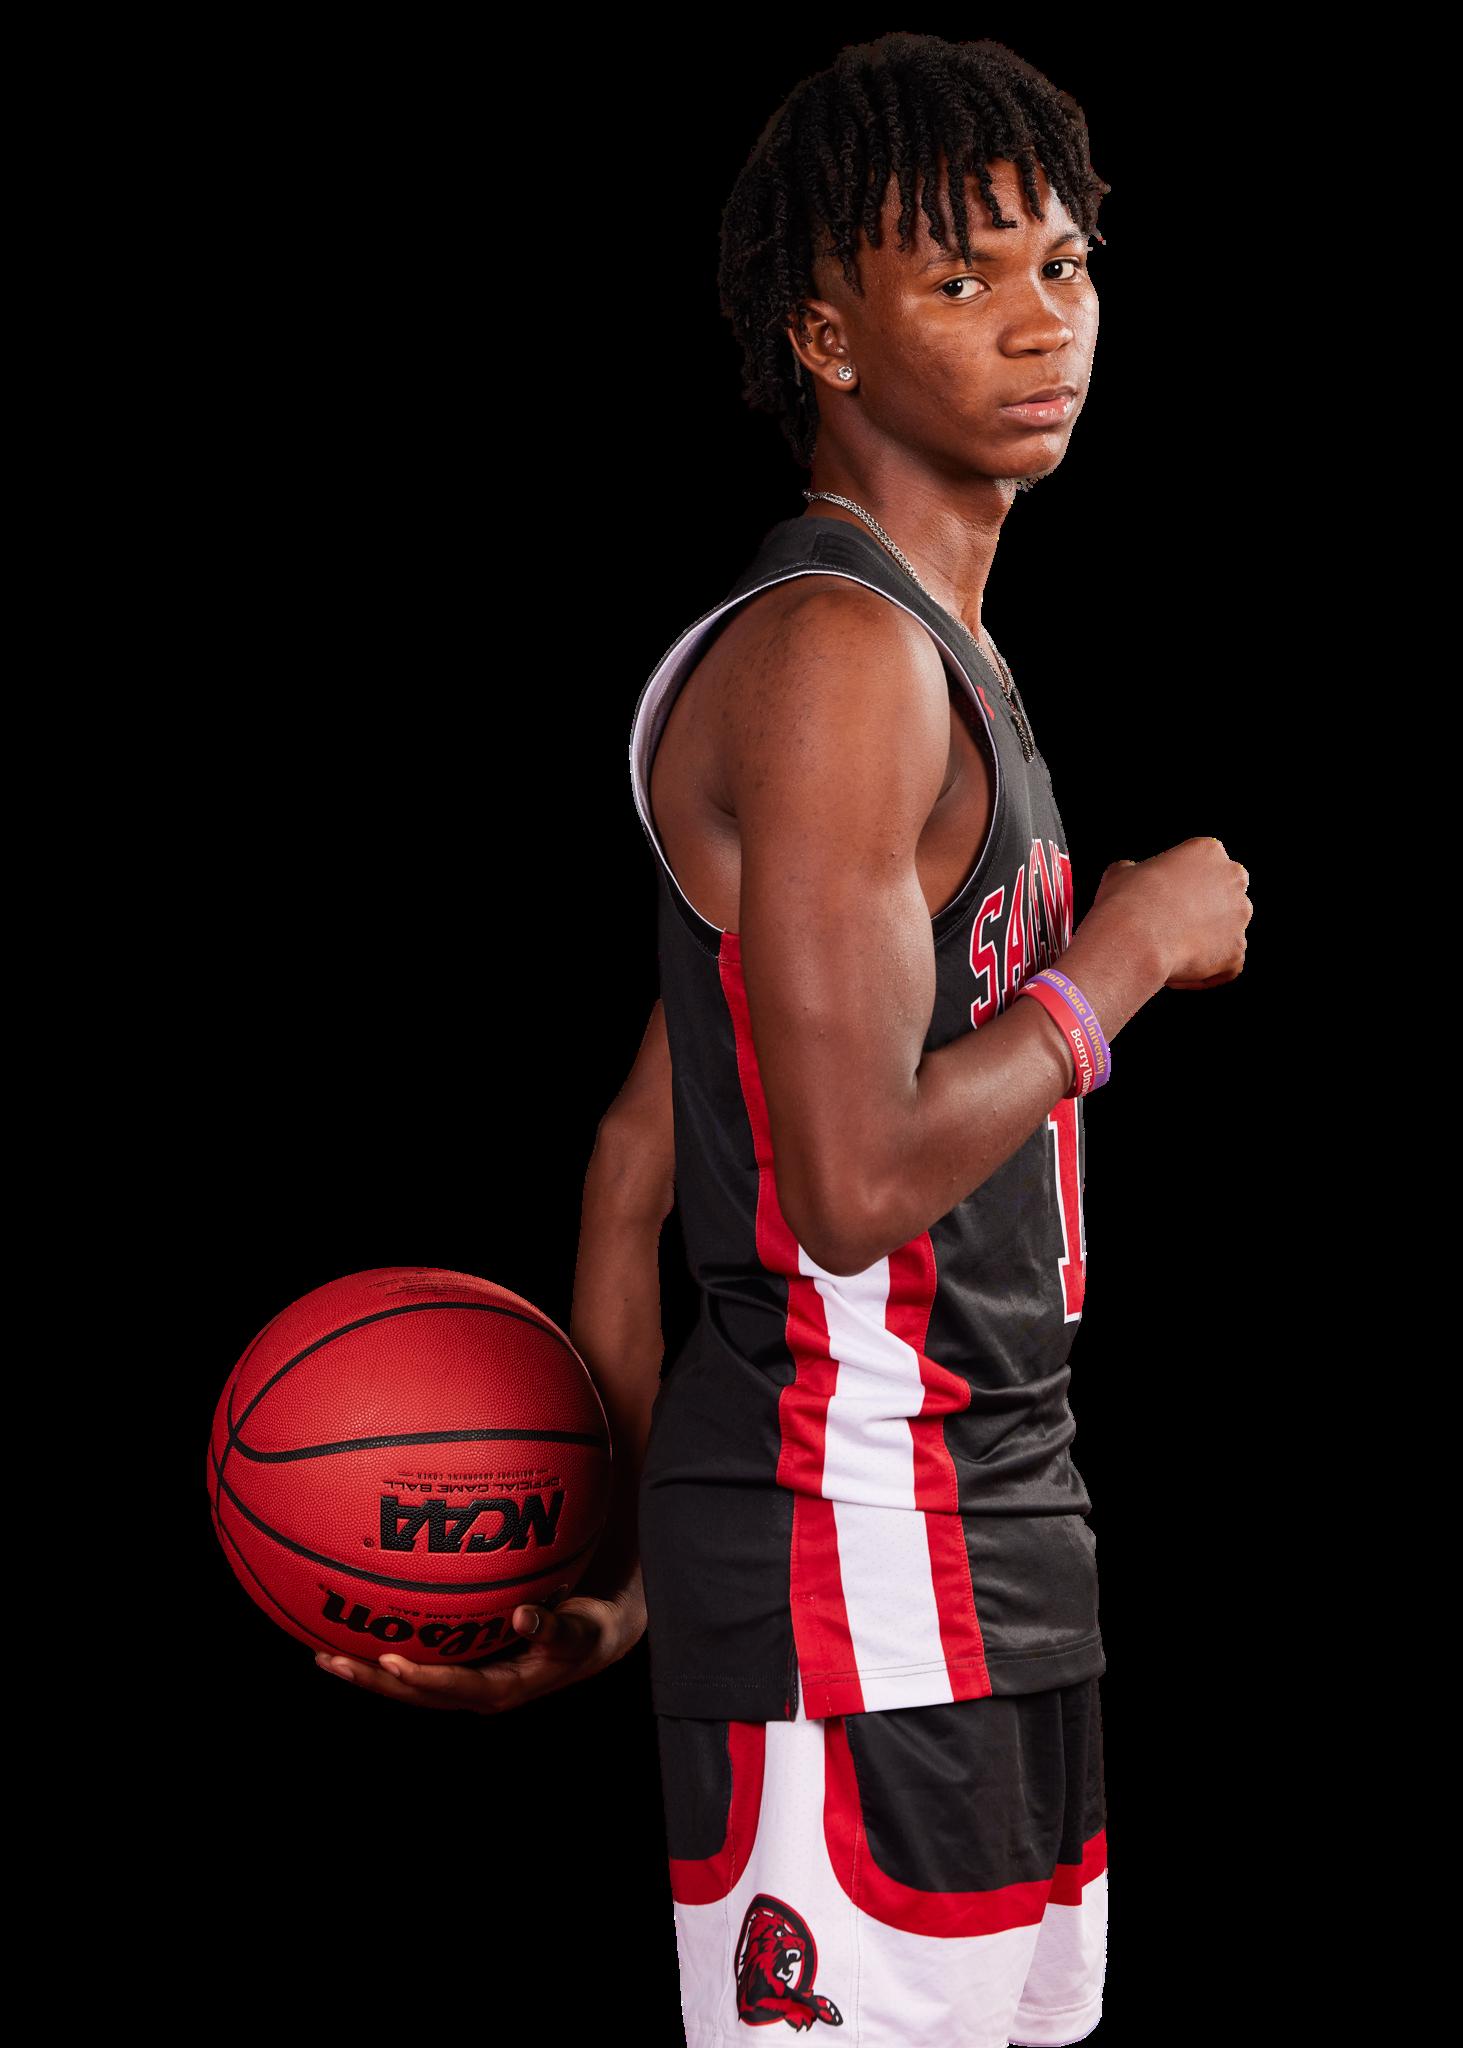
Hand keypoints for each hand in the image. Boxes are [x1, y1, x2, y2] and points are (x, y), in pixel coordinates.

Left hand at [312, 1580, 646, 1712]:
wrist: (593, 1640)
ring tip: (323, 1653)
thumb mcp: (580, 1632)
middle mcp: (476, 1689)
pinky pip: (418, 1662)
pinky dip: (386, 1654)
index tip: (389, 1660)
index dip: (422, 1677)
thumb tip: (522, 1614)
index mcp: (503, 1688)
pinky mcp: (462, 1665)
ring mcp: (465, 1680)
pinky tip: (355, 1632)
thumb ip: (555, 1626)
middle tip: (329, 1659)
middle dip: (373, 1679)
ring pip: (409, 1682)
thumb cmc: (587, 1632)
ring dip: (368, 1671)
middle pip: (416, 1692)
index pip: (454, 1688)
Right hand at [1089, 840, 1250, 989]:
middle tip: (1172, 927)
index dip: (1184, 887)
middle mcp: (1232, 880)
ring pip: (1227, 933)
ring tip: (1170, 955)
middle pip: (1224, 897)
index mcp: (1207, 851)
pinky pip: (1226, 966)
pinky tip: (1176, 976)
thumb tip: (1131, 877)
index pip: (1205, 867)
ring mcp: (1239, 917)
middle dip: (1205, 913)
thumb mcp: (1121, 873)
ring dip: (1205, 944)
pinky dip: (1206, 975)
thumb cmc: (1124, 902)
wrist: (1133, 940)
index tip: (1164, 901)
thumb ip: (1137, 872)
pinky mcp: (1236, 952)